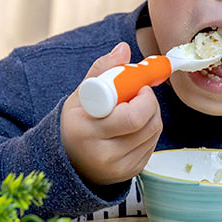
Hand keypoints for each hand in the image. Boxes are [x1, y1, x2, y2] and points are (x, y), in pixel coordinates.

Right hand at [61, 42, 162, 185]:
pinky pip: (153, 144)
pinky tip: (134, 126)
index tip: (137, 87)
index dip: (142, 98)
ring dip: (152, 114)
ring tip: (135, 108)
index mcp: (87, 131)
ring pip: (154, 132)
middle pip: (147, 124)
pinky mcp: (131, 172)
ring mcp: (118, 167)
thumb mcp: (80, 95)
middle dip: (150, 102)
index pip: (131, 117)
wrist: (68, 161)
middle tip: (140, 94)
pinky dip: (149, 130)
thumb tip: (123, 48)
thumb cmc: (76, 123)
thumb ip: (102, 69)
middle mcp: (103, 154)